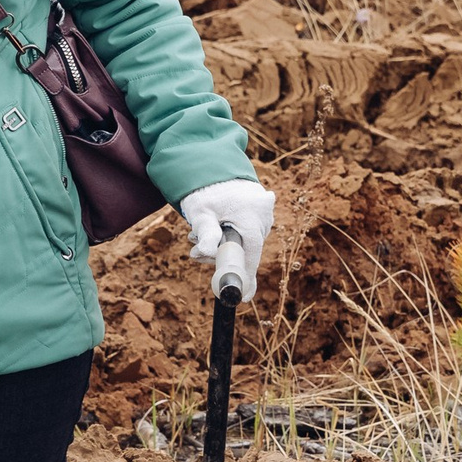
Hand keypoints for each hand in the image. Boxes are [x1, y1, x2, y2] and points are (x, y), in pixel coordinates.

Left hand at [178, 179, 275, 302]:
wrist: (212, 164)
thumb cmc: (205, 190)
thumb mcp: (201, 213)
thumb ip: (205, 233)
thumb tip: (206, 252)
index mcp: (252, 218)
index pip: (251, 256)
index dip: (246, 278)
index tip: (244, 297)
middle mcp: (264, 215)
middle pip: (247, 250)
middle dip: (222, 256)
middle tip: (195, 254)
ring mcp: (266, 211)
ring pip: (248, 241)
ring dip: (227, 244)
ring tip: (200, 234)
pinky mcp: (264, 207)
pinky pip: (251, 229)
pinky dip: (235, 233)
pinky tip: (218, 225)